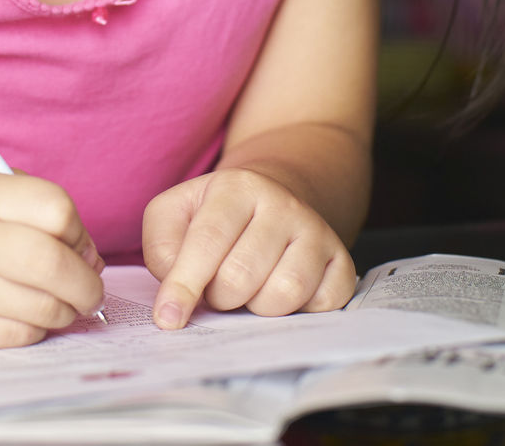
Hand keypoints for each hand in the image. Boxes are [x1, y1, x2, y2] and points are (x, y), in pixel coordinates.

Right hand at [0, 171, 104, 347]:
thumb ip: (37, 213)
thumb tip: (90, 260)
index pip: (56, 209)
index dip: (78, 232)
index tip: (78, 245)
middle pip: (52, 263)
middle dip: (86, 283)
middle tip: (90, 290)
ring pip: (40, 307)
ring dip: (65, 311)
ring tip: (60, 303)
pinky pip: (15, 336)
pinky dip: (34, 330)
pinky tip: (28, 317)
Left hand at [140, 167, 354, 327]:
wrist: (272, 198)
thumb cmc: (214, 215)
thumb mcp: (174, 213)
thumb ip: (162, 247)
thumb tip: (176, 294)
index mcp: (236, 186)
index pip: (208, 241)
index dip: (184, 285)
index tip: (167, 318)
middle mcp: (283, 204)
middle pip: (242, 276)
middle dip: (219, 297)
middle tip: (217, 288)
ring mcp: (317, 231)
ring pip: (284, 294)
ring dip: (256, 306)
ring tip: (248, 289)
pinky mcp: (342, 261)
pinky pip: (321, 305)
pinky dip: (297, 311)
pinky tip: (279, 290)